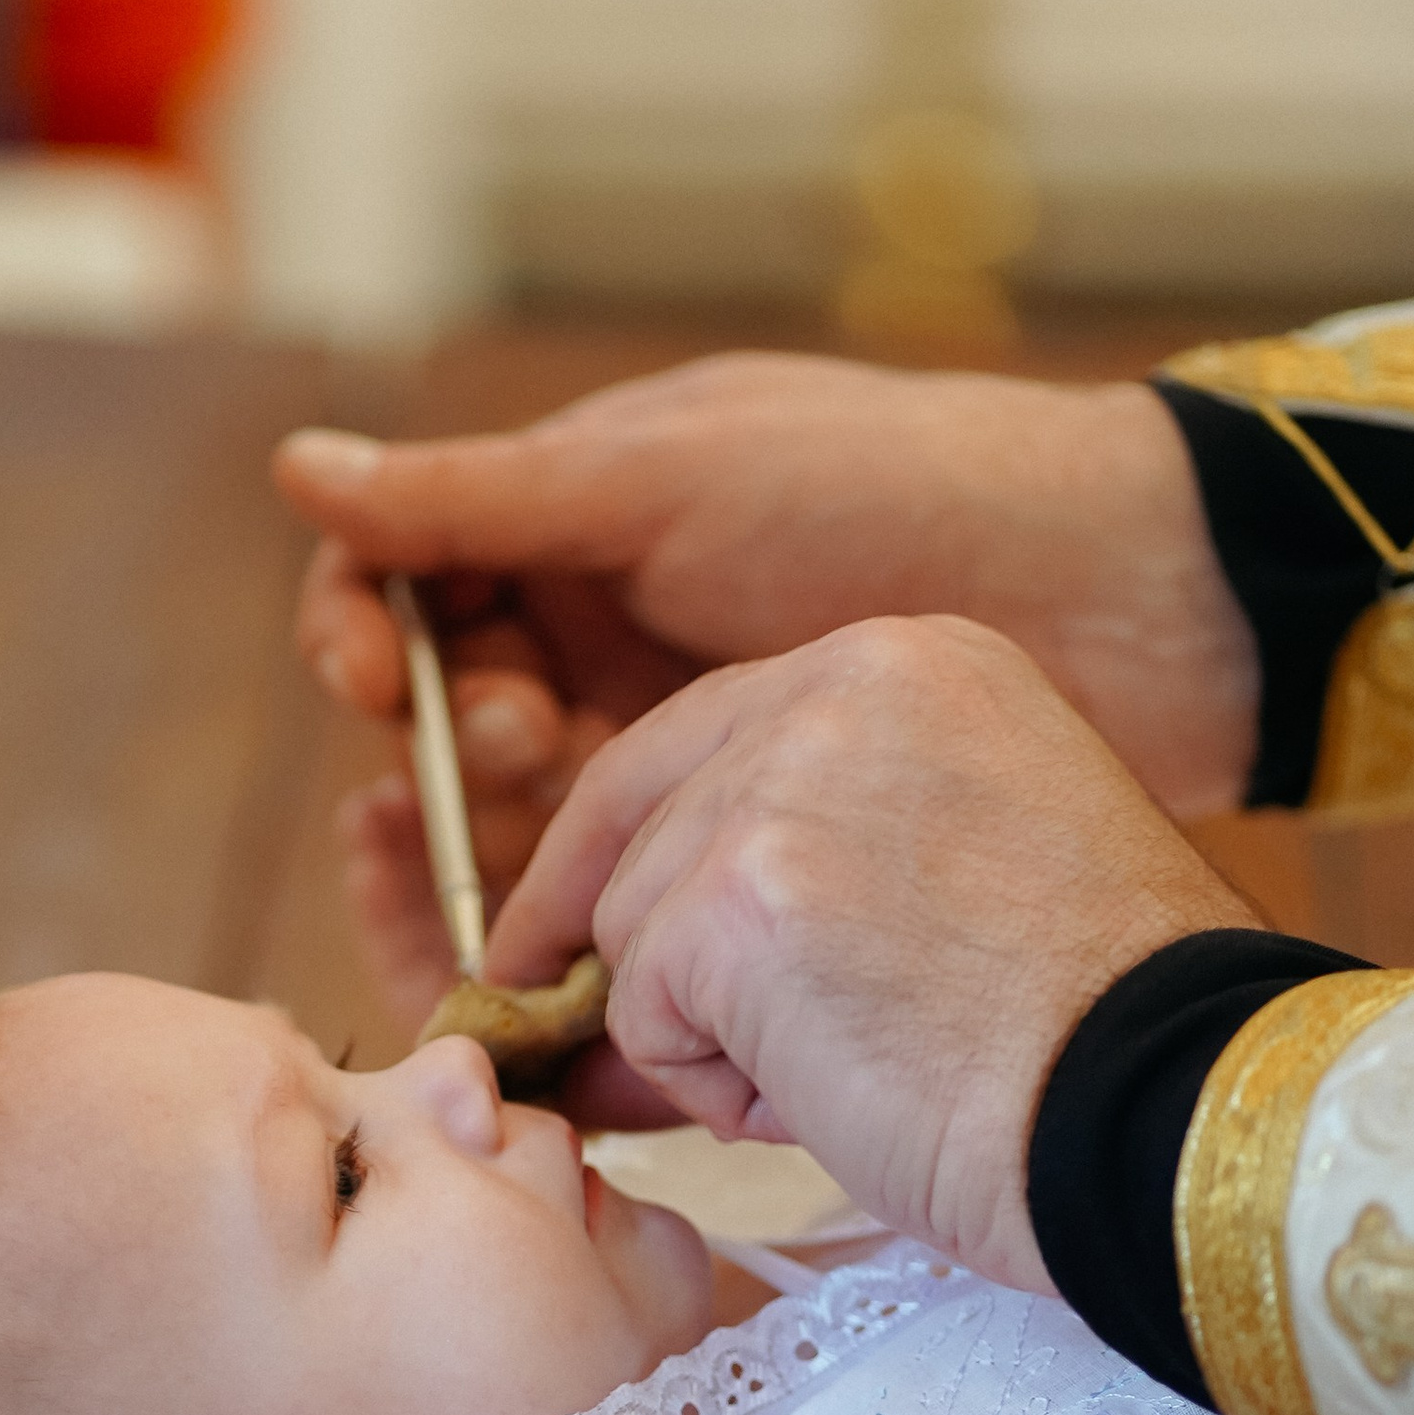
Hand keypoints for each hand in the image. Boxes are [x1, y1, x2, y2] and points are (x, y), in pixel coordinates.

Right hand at [277, 354, 1257, 1030]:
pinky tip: (587, 942)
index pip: (414, 588)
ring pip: (530, 824)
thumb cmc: (892, 490)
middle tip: (530, 748)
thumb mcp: (668, 482)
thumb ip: (481, 501)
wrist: (1115, 595)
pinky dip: (593, 923)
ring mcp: (684, 743)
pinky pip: (626, 896)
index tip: (375, 686)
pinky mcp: (747, 845)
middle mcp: (617, 634)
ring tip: (570, 811)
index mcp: (583, 521)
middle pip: (459, 721)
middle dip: (460, 745)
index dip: (372, 638)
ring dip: (513, 839)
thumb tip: (298, 472)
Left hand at [484, 615, 1258, 1288]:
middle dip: (626, 951)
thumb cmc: (1097, 1036)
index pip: (704, 732)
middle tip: (591, 1051)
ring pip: (634, 925)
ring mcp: (782, 785)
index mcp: (918, 662)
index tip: (566, 925)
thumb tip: (630, 955)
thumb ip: (822, 857)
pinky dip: (710, 1087)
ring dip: (704, 1036)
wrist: (1164, 1111)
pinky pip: (646, 1012)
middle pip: (644, 819)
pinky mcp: (734, 900)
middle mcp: (845, 688)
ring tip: (839, 1081)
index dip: (625, 841)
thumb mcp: (972, 867)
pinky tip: (825, 1100)